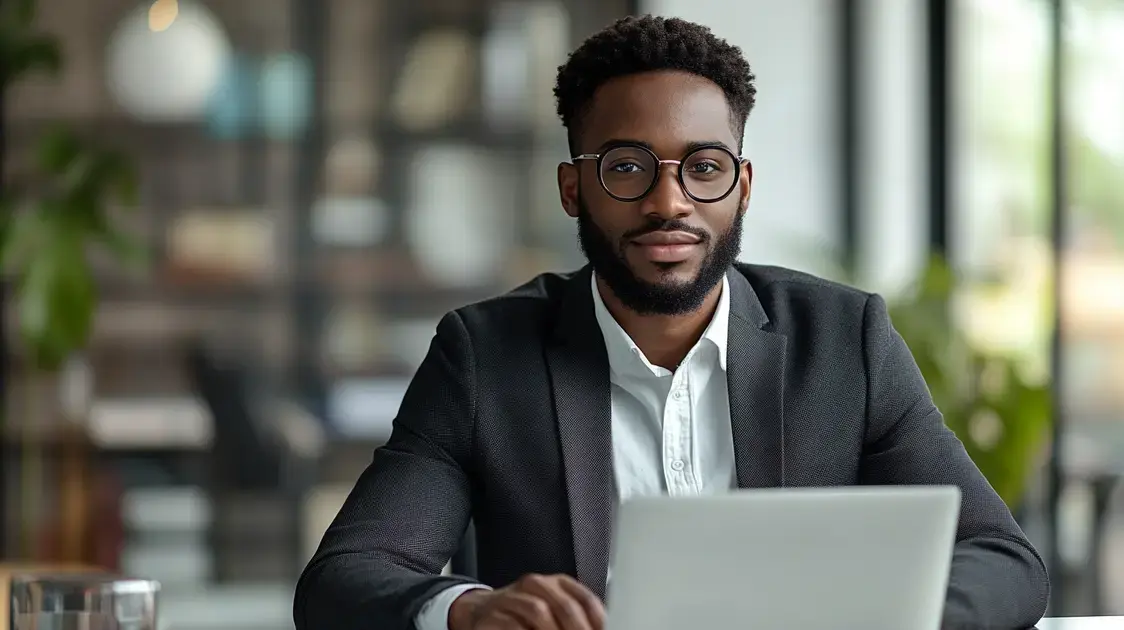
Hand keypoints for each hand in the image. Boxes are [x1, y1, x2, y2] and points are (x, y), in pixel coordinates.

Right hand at [448, 573, 605, 629]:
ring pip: (538, 611)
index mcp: (557, 584)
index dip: (598, 619)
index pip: (584, 599)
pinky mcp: (493, 614)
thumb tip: (606, 626)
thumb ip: (576, 617)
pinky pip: (511, 625)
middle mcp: (536, 585)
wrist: (481, 611)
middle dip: (578, 629)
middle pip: (564, 605)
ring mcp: (513, 597)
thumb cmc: (524, 615)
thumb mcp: (553, 612)